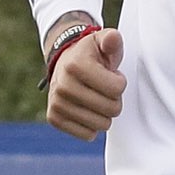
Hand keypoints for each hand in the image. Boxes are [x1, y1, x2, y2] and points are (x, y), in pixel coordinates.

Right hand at [46, 20, 125, 140]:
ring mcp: (57, 104)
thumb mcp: (102, 41)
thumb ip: (112, 40)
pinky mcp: (54, 119)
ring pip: (102, 125)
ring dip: (104, 113)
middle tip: (104, 88)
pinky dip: (92, 125)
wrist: (64, 63)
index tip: (111, 75)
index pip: (117, 88)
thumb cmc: (90, 55)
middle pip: (111, 109)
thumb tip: (112, 39)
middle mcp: (62, 86)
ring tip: (96, 97)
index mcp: (75, 66)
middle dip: (114, 99)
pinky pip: (88, 135)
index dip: (120, 82)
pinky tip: (87, 109)